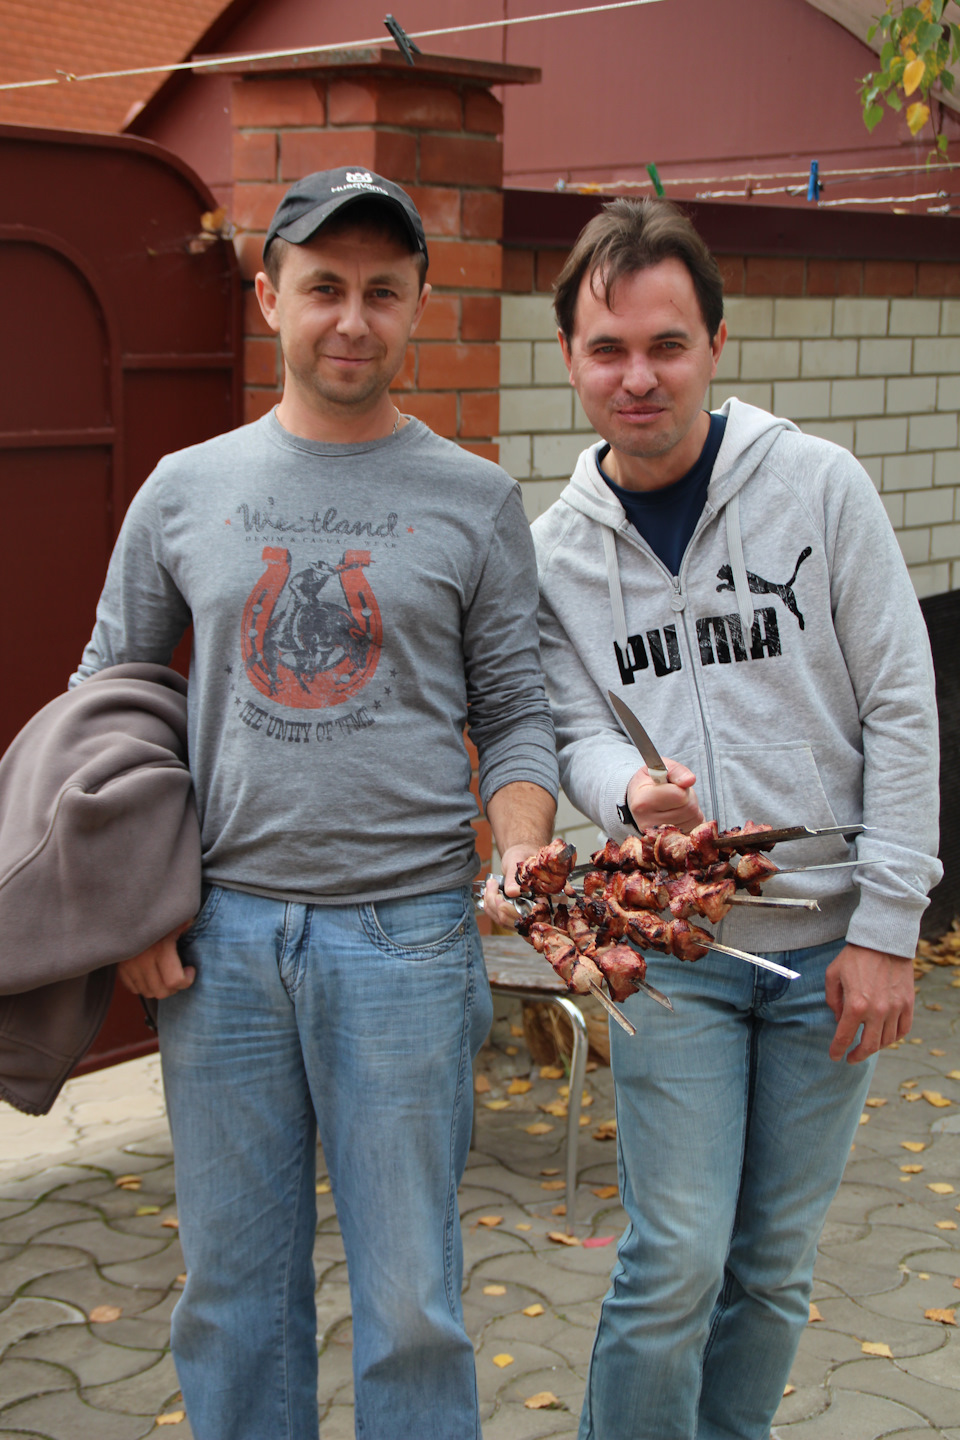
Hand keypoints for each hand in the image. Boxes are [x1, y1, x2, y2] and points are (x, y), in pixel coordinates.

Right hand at [117, 921, 196, 999]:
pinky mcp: (121, 967)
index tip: (190, 969)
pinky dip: (145, 986)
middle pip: (161, 991)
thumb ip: (189, 926)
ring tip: (167, 974)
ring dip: (160, 988)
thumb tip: (199, 929)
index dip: (187, 980)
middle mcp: (142, 959)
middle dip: (175, 987)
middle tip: (180, 974)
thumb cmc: (161, 913)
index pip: (174, 980)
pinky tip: (153, 974)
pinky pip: (134, 988)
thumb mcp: (179, 917)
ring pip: (148, 992)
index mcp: (160, 947)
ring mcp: (129, 965)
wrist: (129, 911)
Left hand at [482, 843, 542, 928]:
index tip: (498, 894)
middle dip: (495, 903)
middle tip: (491, 885)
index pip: (528, 914)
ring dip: (490, 904)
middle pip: (511, 919)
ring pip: (503, 920)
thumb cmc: (523, 854)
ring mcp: (523, 913)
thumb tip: (512, 892)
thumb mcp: (518, 860)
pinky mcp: (513, 913)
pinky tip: (487, 894)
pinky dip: (489, 907)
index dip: (510, 909)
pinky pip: (499, 917)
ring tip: (488, 887)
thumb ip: (515, 877)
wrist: (522, 854)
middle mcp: (534, 909)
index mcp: (542, 897)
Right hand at [625, 759, 702, 832]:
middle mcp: (648, 823)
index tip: (668, 784)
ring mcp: (659, 836)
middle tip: (672, 794)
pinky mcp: (669, 843)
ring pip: (693, 818)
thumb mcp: (660, 767)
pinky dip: (691, 819)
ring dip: (689, 808)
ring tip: (673, 804)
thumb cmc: (650, 782)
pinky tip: (677, 814)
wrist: (639, 799)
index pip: (679, 795)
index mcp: (643, 801)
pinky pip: (695, 828)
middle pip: (688, 808)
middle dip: (686, 797)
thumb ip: (676, 770)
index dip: (680, 786)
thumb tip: (690, 780)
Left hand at [825, 943, 913, 1062]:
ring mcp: (895, 1008)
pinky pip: (903, 1029)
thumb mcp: (833, 974)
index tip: (834, 1056)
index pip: (844, 1037)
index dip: (837, 1050)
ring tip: (867, 1046)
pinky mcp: (908, 1004)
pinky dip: (894, 1037)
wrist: (883, 940)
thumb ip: (833, 1000)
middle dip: (857, 1056)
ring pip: (887, 1040)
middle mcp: (877, 1011)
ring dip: (875, 1047)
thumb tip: (840, 1019)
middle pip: (869, 1046)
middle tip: (851, 1058)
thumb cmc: (855, 956)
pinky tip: (885, 1037)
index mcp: (855, 1004)